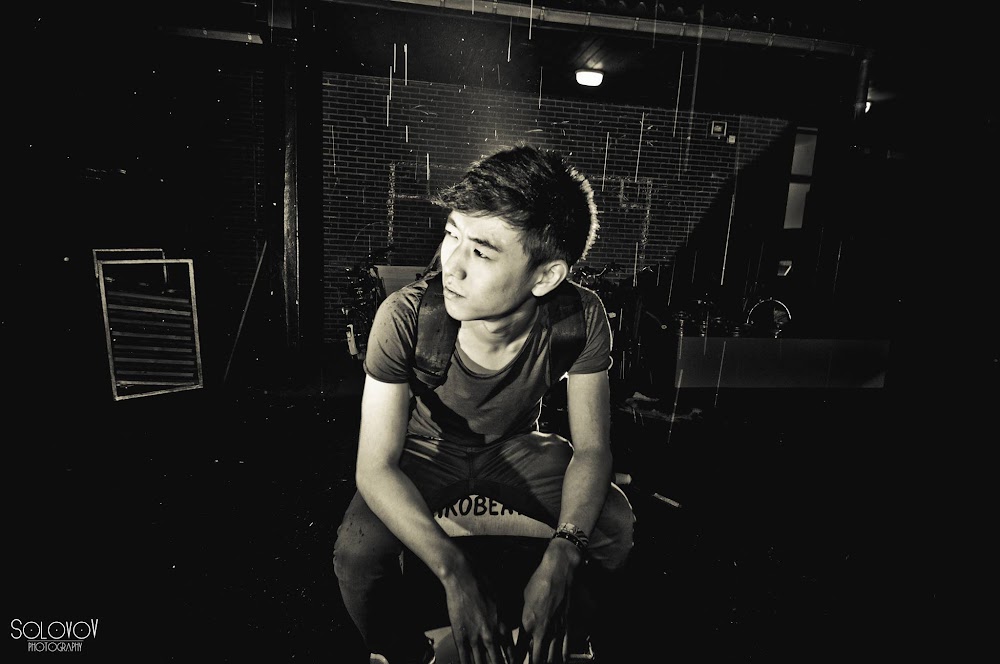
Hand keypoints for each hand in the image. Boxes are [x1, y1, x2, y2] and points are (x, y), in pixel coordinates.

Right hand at [441, 558, 516, 663]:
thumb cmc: (485, 584)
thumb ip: (507, 618)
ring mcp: (475, 637)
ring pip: (481, 662)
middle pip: (497, 662)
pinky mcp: (461, 635)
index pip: (511, 654)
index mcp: (503, 627)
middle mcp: (491, 635)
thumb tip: (511, 626)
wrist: (465, 577)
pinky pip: (464, 657)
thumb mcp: (503, 602)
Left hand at [517, 539, 582, 662]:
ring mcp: (556, 629)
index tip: (512, 663)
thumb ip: (518, 616)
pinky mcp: (567, 626)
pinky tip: (560, 661)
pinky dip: (562, 658)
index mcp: (527, 623)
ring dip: (547, 662)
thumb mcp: (522, 598)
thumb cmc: (538, 581)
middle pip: (537, 658)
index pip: (519, 650)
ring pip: (552, 657)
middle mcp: (542, 630)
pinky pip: (565, 648)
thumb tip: (513, 627)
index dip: (515, 660)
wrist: (559, 571)